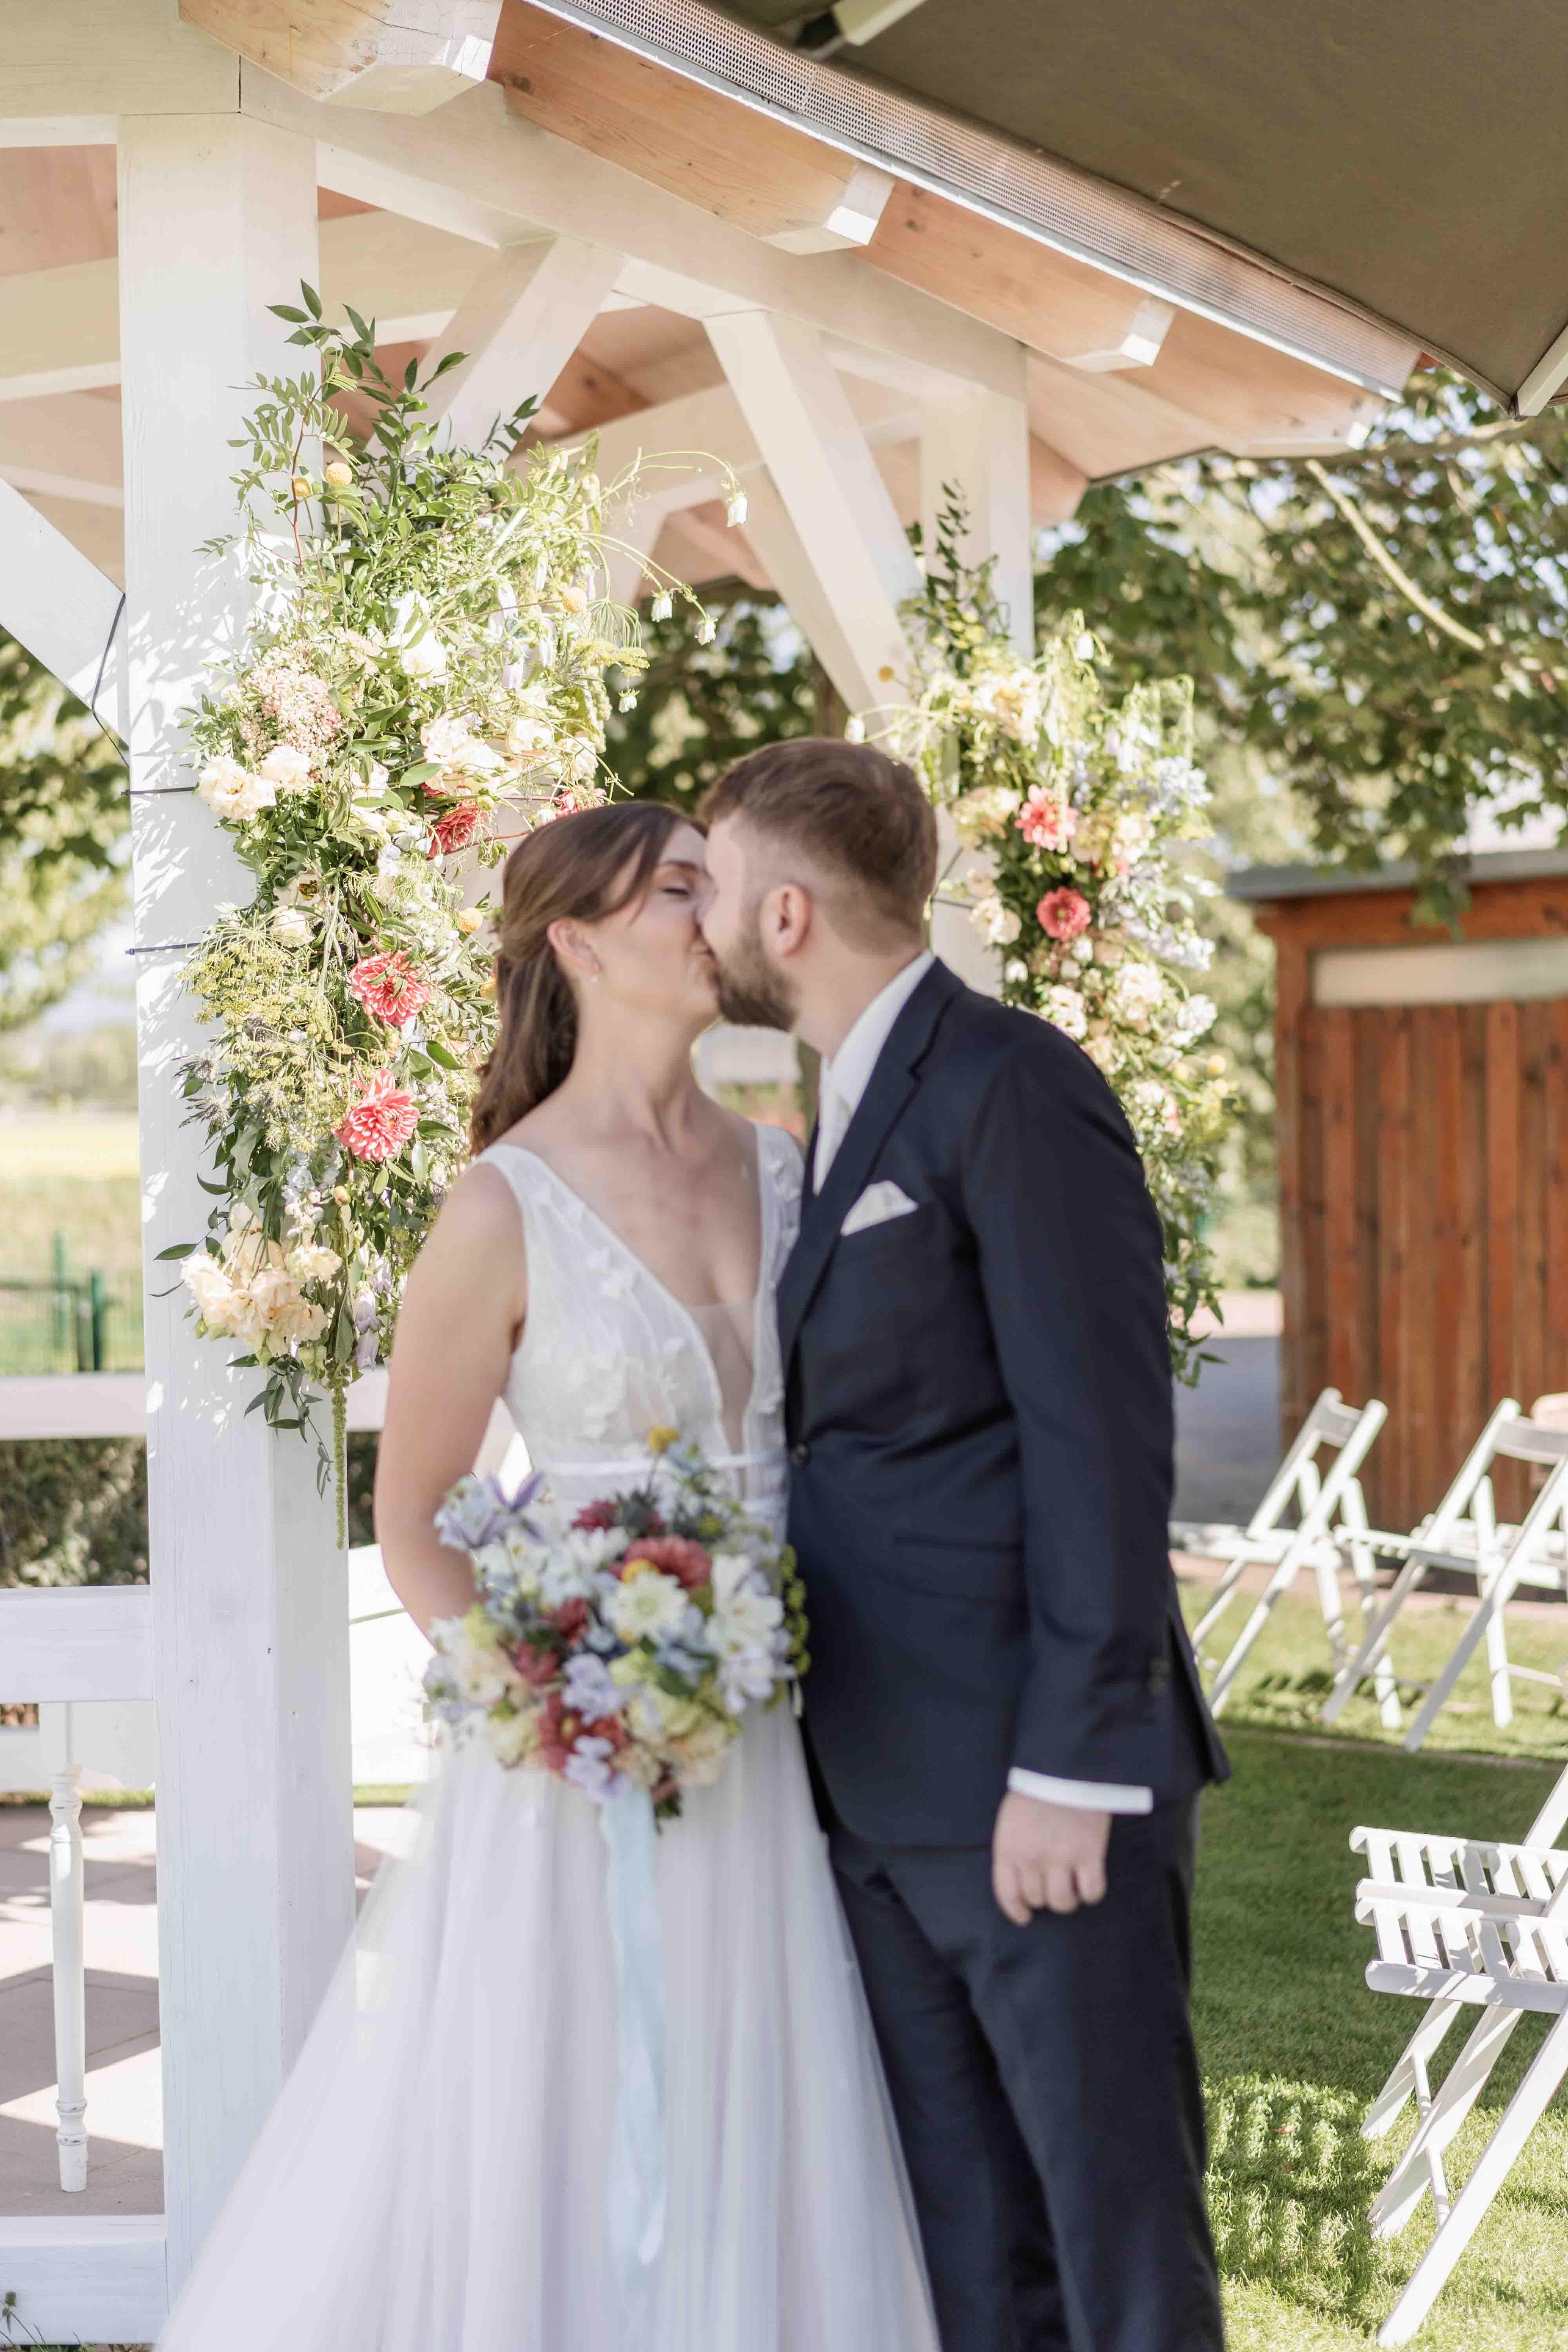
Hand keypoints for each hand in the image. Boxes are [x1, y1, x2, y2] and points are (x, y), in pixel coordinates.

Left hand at [991, 1791, 1110, 1923]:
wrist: (1065, 1766)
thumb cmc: (1037, 1790)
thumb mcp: (1011, 1819)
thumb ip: (1013, 1848)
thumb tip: (1020, 1878)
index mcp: (1008, 1848)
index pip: (1008, 1894)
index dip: (1016, 1910)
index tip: (1025, 1917)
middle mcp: (1032, 1858)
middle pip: (1037, 1899)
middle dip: (1045, 1898)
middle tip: (1054, 1887)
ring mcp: (1060, 1858)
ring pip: (1062, 1902)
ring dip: (1068, 1900)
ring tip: (1072, 1888)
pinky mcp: (1089, 1854)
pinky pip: (1091, 1892)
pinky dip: (1091, 1893)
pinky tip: (1090, 1884)